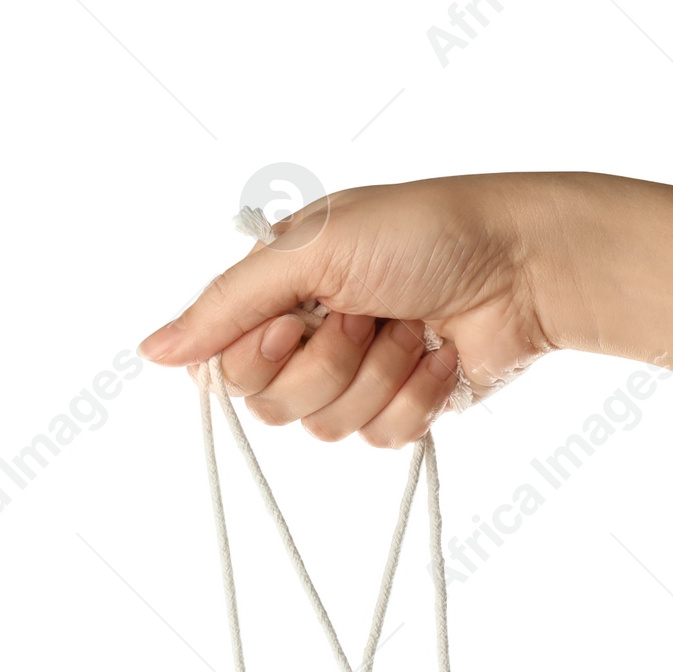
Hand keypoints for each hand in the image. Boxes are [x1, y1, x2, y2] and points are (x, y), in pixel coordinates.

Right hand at [137, 173, 564, 445]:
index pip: (227, 366)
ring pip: (328, 428)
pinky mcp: (402, 408)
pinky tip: (438, 355)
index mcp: (277, 293)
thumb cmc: (423, 232)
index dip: (260, 356)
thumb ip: (229, 303)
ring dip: (377, 374)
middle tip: (365, 313)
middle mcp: (309, 338)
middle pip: (274, 406)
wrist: (520, 265)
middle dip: (327, 363)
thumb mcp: (312, 249)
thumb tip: (152, 351)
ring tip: (410, 326)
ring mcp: (357, 377)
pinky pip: (381, 439)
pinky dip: (415, 396)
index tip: (295, 321)